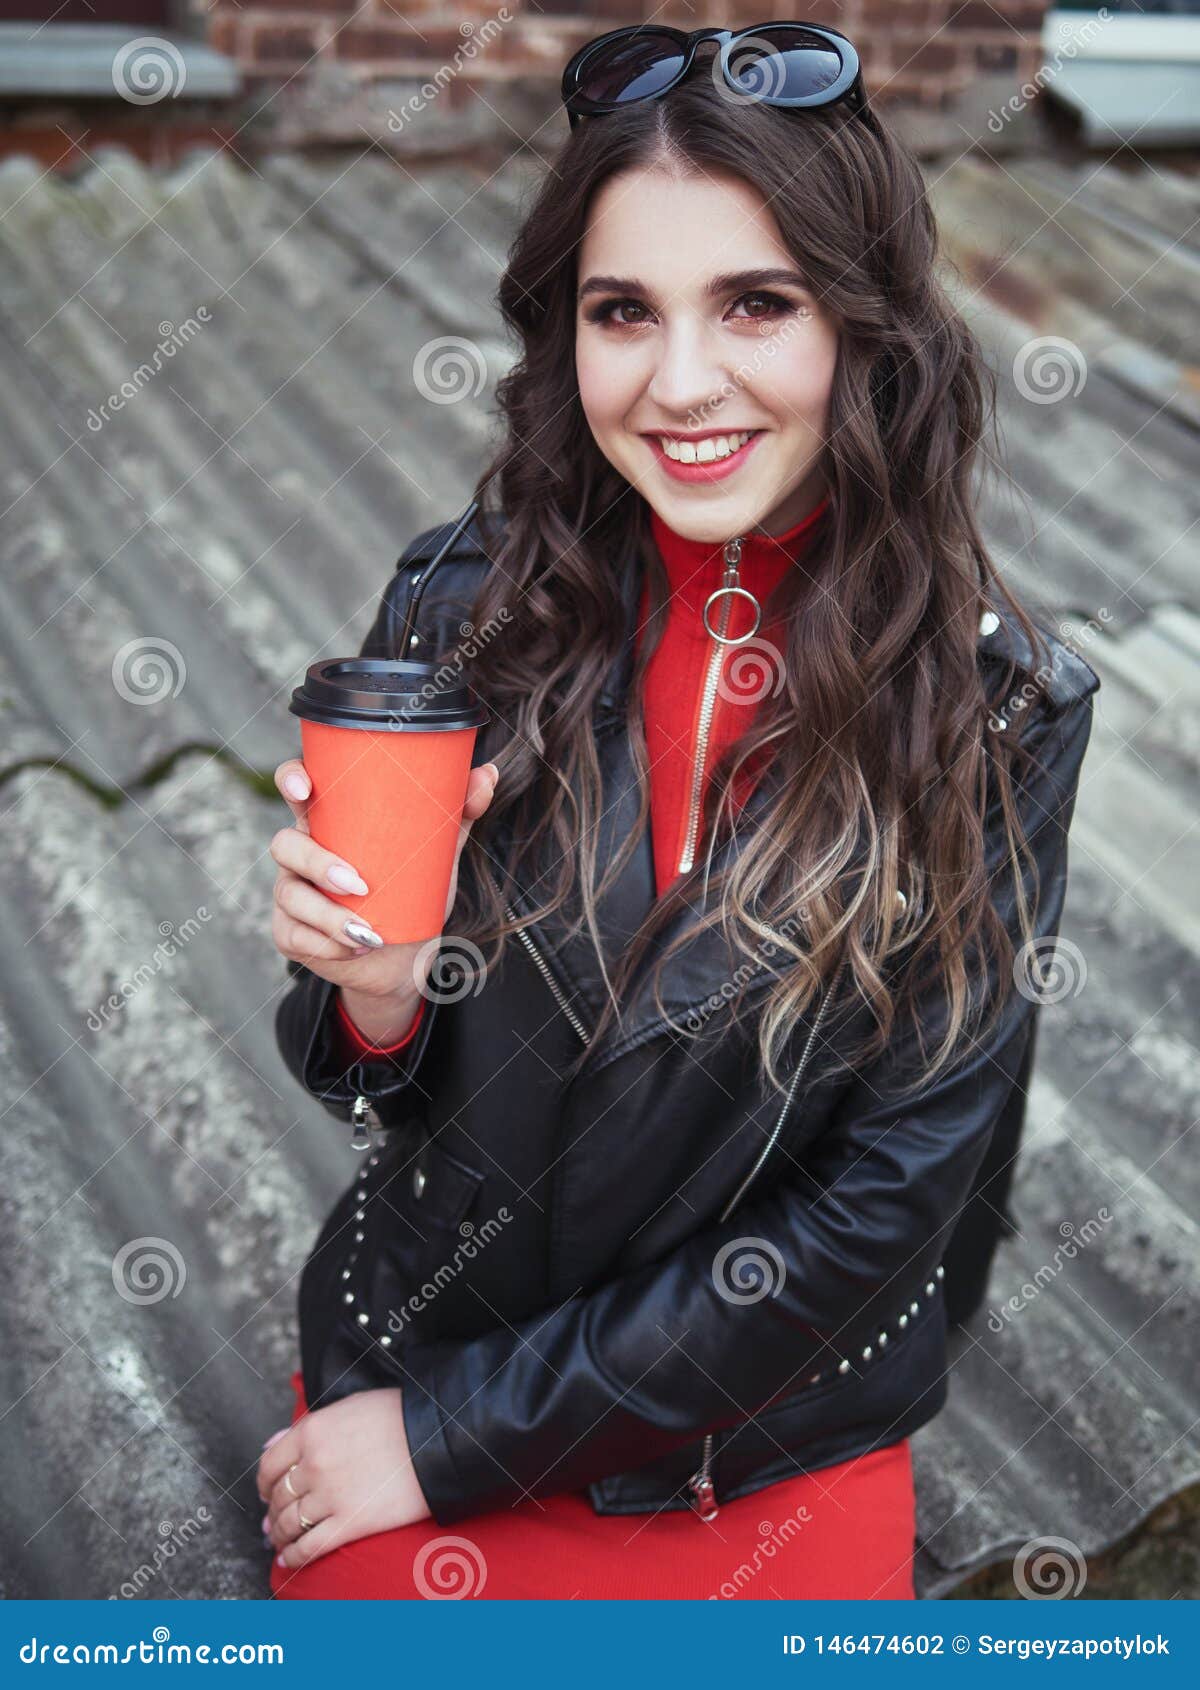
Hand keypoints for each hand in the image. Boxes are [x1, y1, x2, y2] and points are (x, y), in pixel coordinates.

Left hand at [258, 1388, 431, 1568]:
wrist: (436, 1437)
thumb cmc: (398, 1415)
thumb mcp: (348, 1407)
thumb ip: (309, 1427)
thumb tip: (272, 1445)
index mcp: (312, 1431)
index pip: (269, 1464)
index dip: (263, 1483)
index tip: (266, 1491)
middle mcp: (314, 1464)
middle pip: (279, 1496)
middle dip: (272, 1511)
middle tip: (272, 1521)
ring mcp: (330, 1496)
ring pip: (289, 1523)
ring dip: (280, 1535)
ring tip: (280, 1540)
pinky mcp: (350, 1523)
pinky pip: (309, 1547)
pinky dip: (293, 1556)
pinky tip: (289, 1558)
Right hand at [269, 755, 498, 1008]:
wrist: (406, 957)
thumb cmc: (411, 893)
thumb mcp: (435, 854)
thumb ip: (456, 813)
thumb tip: (488, 775)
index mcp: (329, 822)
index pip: (297, 787)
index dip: (290, 779)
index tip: (304, 786)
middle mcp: (302, 854)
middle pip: (285, 844)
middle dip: (317, 863)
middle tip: (358, 884)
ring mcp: (291, 894)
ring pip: (290, 896)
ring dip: (328, 915)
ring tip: (366, 931)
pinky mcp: (289, 933)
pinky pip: (296, 936)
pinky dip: (329, 945)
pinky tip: (355, 949)